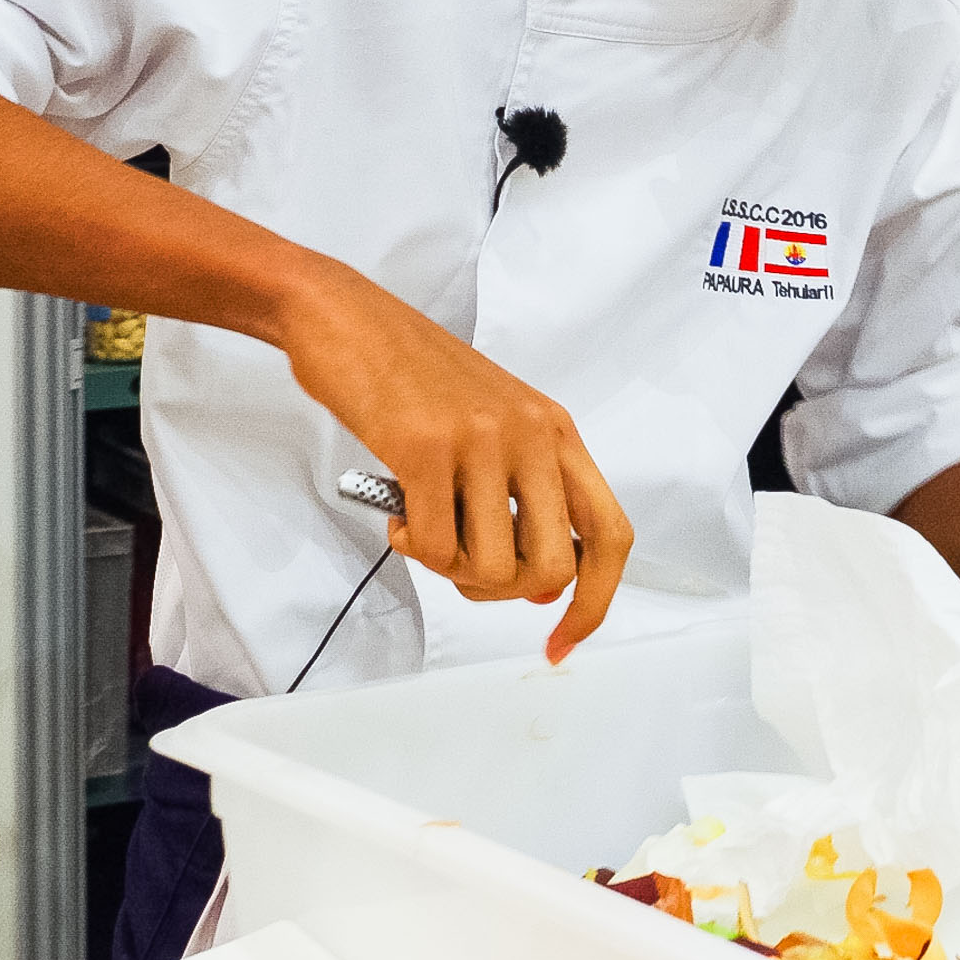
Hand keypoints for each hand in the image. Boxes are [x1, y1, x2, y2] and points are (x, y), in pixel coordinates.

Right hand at [271, 254, 631, 661]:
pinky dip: (413, 549)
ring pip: (494, 567)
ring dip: (452, 569)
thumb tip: (544, 587)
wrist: (348, 318)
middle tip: (462, 566)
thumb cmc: (414, 379)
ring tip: (425, 528)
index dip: (594, 602)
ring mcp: (482, 440)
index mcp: (556, 432)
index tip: (560, 641)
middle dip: (505, 591)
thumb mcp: (494, 427)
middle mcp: (532, 435)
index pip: (610, 534)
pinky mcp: (425, 448)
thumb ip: (526, 498)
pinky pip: (434, 547)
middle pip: (555, 566)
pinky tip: (399, 513)